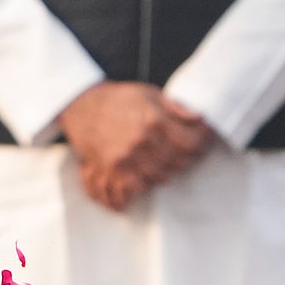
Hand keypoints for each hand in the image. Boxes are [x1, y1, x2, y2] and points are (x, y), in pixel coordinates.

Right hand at [58, 81, 212, 209]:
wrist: (81, 105)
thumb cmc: (118, 98)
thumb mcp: (149, 94)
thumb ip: (176, 107)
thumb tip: (200, 118)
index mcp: (154, 122)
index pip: (192, 144)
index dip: (202, 144)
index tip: (202, 141)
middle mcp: (141, 143)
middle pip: (179, 164)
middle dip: (186, 159)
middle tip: (184, 152)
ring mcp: (125, 159)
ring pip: (160, 178)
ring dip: (165, 171)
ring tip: (163, 162)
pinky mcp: (110, 169)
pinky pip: (131, 190)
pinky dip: (139, 189)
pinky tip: (142, 180)